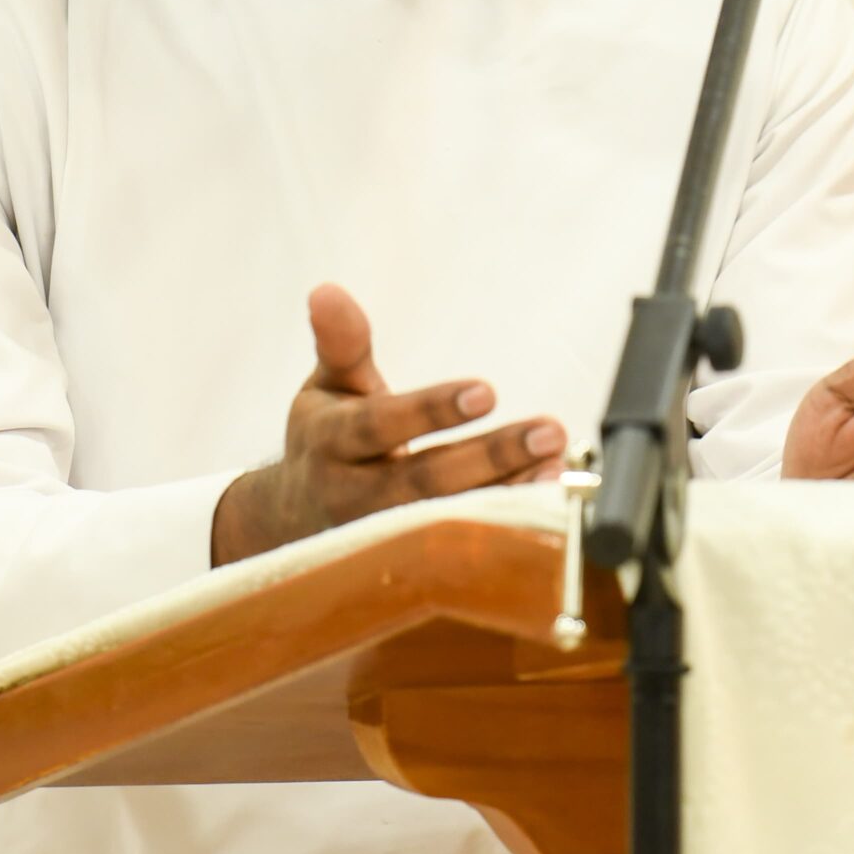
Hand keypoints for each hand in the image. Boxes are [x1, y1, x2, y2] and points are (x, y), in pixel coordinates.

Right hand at [211, 283, 566, 565]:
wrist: (296, 518)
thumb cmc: (327, 439)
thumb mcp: (328, 387)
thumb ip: (341, 342)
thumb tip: (326, 290)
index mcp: (329, 444)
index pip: (379, 426)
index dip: (432, 411)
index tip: (486, 391)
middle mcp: (351, 497)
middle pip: (423, 483)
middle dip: (490, 457)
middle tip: (548, 430)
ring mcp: (380, 539)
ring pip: (449, 521)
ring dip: (510, 493)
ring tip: (557, 462)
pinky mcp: (409, 562)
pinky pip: (464, 545)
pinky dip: (508, 519)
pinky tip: (548, 492)